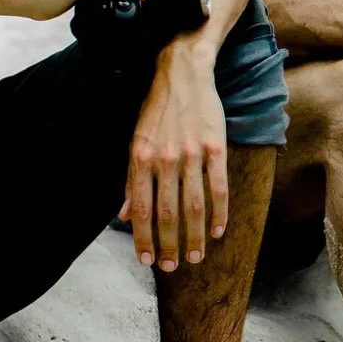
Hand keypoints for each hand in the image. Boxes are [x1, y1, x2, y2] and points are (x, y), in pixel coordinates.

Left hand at [121, 38, 227, 271]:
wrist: (184, 74)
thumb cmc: (157, 110)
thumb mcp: (135, 141)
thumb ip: (130, 180)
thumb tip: (123, 215)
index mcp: (140, 158)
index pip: (140, 209)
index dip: (142, 239)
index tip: (146, 261)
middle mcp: (164, 159)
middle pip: (166, 213)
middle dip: (169, 245)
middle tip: (173, 267)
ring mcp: (191, 153)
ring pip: (193, 205)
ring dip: (195, 236)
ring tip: (196, 257)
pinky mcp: (215, 147)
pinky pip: (218, 187)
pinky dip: (219, 212)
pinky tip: (219, 230)